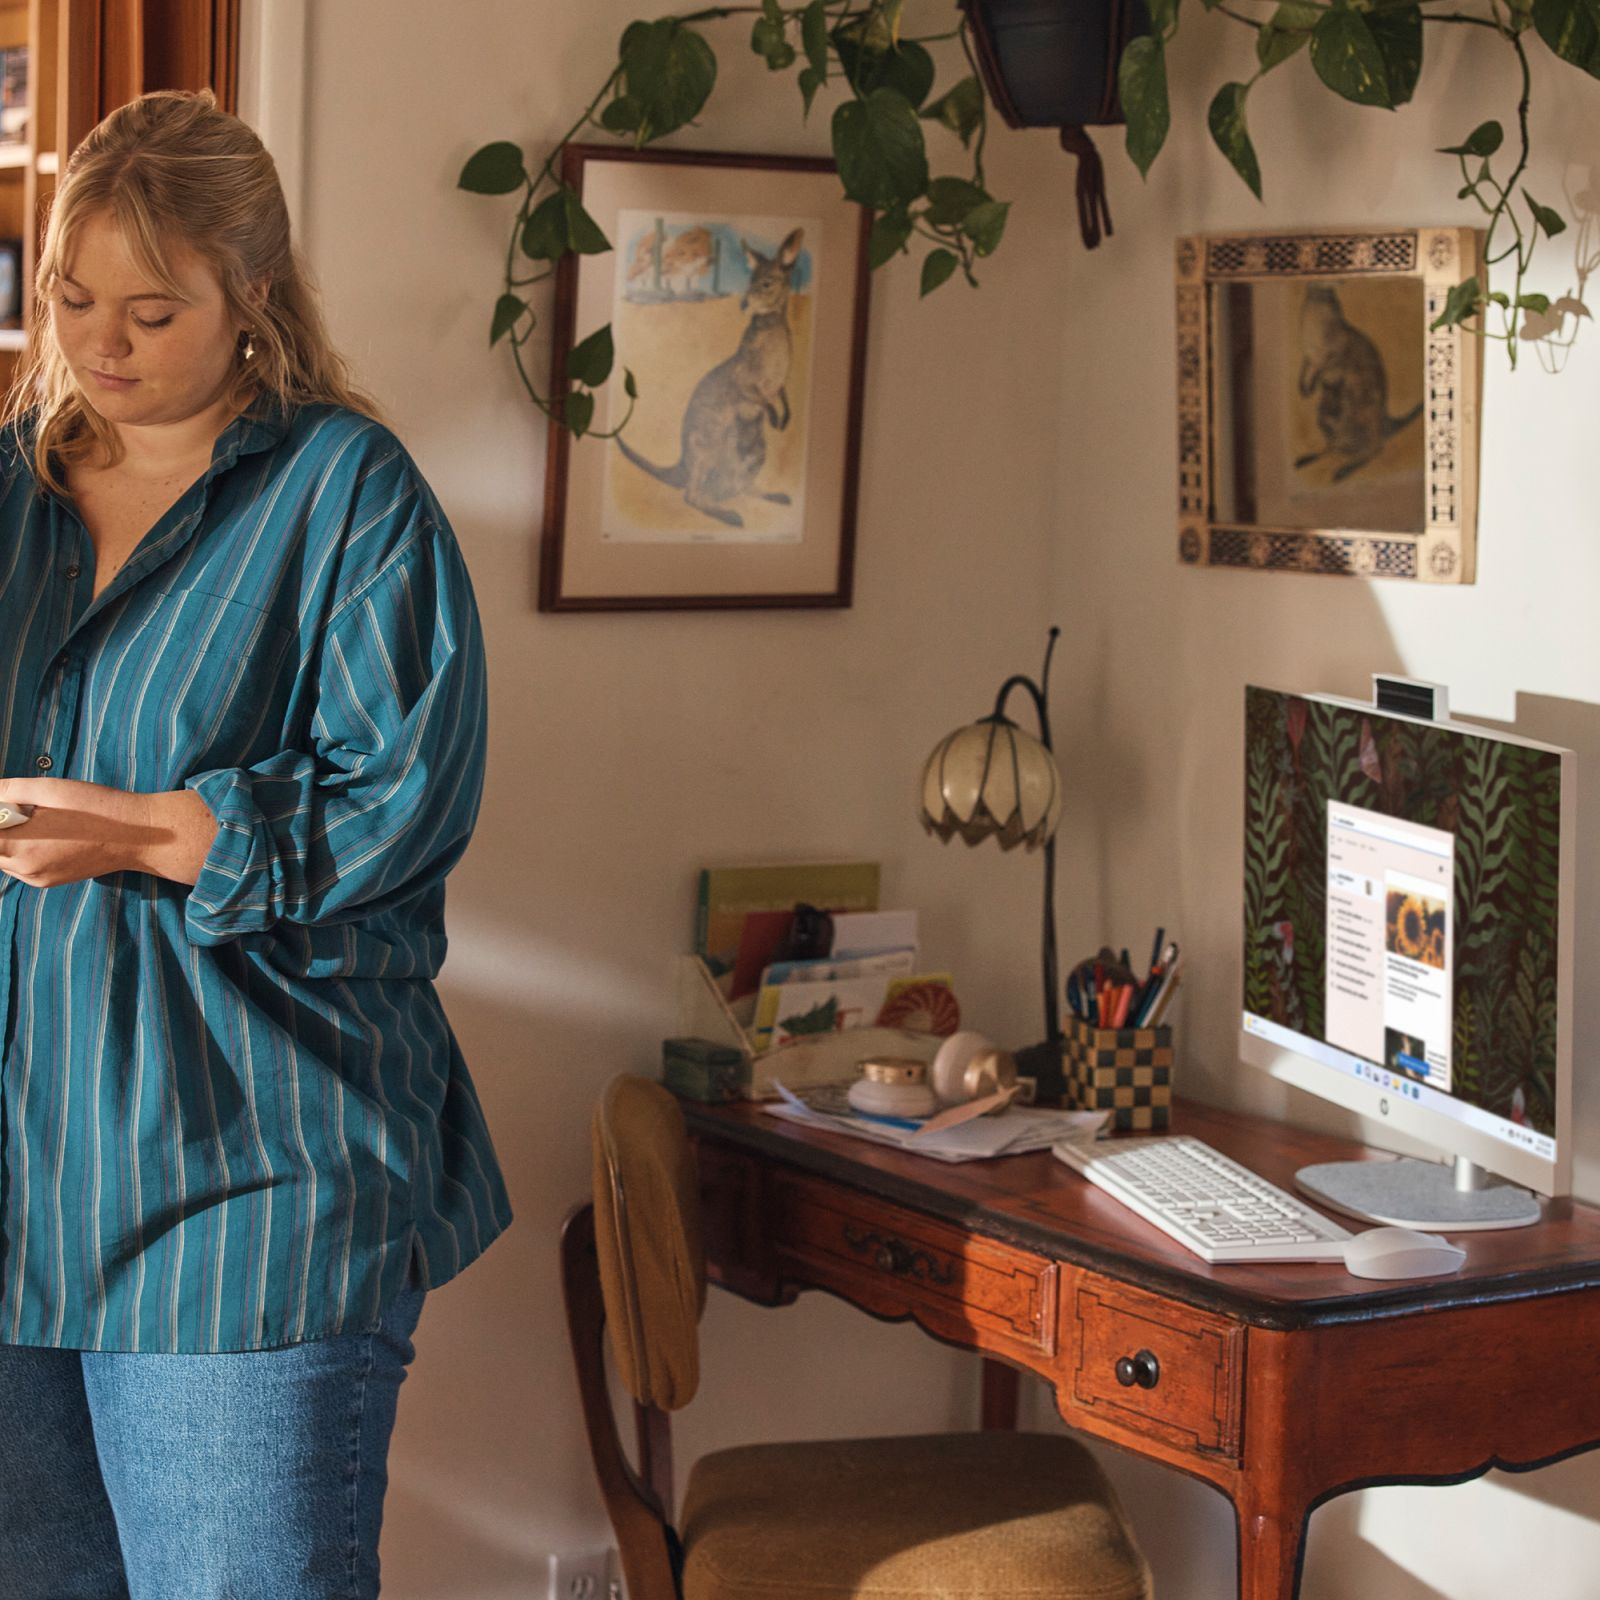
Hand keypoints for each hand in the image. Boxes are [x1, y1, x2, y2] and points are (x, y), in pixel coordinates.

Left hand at [0, 779, 217, 886]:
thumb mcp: (52, 790)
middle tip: (21, 810)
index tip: (9, 807)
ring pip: (2, 859)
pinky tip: (44, 835)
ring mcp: (36, 878)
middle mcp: (24, 868)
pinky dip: (20, 851)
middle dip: (1, 828)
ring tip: (34, 820)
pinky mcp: (48, 881)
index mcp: (21, 845)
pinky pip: (19, 867)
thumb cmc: (98, 808)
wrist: (138, 836)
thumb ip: (11, 790)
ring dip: (7, 841)